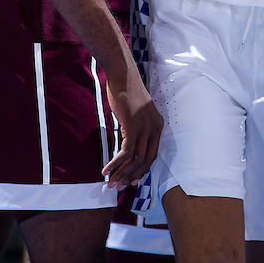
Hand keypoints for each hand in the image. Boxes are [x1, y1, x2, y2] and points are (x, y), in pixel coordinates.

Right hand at [101, 68, 162, 188]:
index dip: (142, 170)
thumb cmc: (125, 93)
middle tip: (119, 186)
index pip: (152, 154)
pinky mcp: (133, 126)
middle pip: (146, 160)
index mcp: (158, 125)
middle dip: (131, 176)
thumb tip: (127, 145)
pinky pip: (125, 152)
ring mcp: (145, 127)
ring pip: (135, 159)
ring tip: (110, 183)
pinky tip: (106, 170)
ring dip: (122, 173)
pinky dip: (116, 163)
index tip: (131, 181)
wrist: (122, 75)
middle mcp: (155, 127)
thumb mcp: (136, 113)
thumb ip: (135, 128)